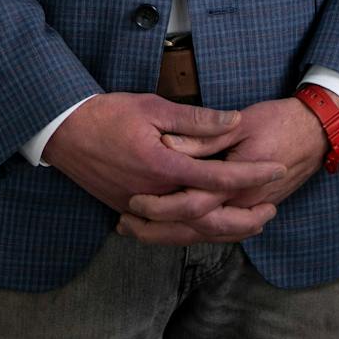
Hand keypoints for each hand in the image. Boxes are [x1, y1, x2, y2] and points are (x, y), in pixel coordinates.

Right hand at [43, 93, 284, 242]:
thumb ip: (196, 119)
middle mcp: (154, 195)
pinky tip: (209, 226)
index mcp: (164, 167)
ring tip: (249, 223)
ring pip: (189, 231)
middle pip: (209, 219)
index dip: (252, 174)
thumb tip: (234, 121)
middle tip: (271, 210)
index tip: (276, 168)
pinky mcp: (129, 210)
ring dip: (223, 230)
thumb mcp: (152, 106)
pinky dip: (194, 231)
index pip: (219, 178)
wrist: (62, 131)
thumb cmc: (106, 114)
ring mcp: (140, 207)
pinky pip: (168, 231)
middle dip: (245, 217)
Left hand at [117, 95, 330, 243]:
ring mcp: (250, 209)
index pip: (191, 204)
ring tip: (140, 230)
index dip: (160, 206)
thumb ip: (204, 136)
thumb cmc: (281, 121)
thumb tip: (169, 145)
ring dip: (172, 236)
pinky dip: (196, 233)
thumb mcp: (241, 122)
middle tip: (126, 224)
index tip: (132, 201)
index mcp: (237, 183)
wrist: (319, 131)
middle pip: (194, 230)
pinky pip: (221, 231)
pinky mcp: (253, 208)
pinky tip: (176, 228)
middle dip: (158, 231)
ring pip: (206, 235)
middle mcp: (243, 204)